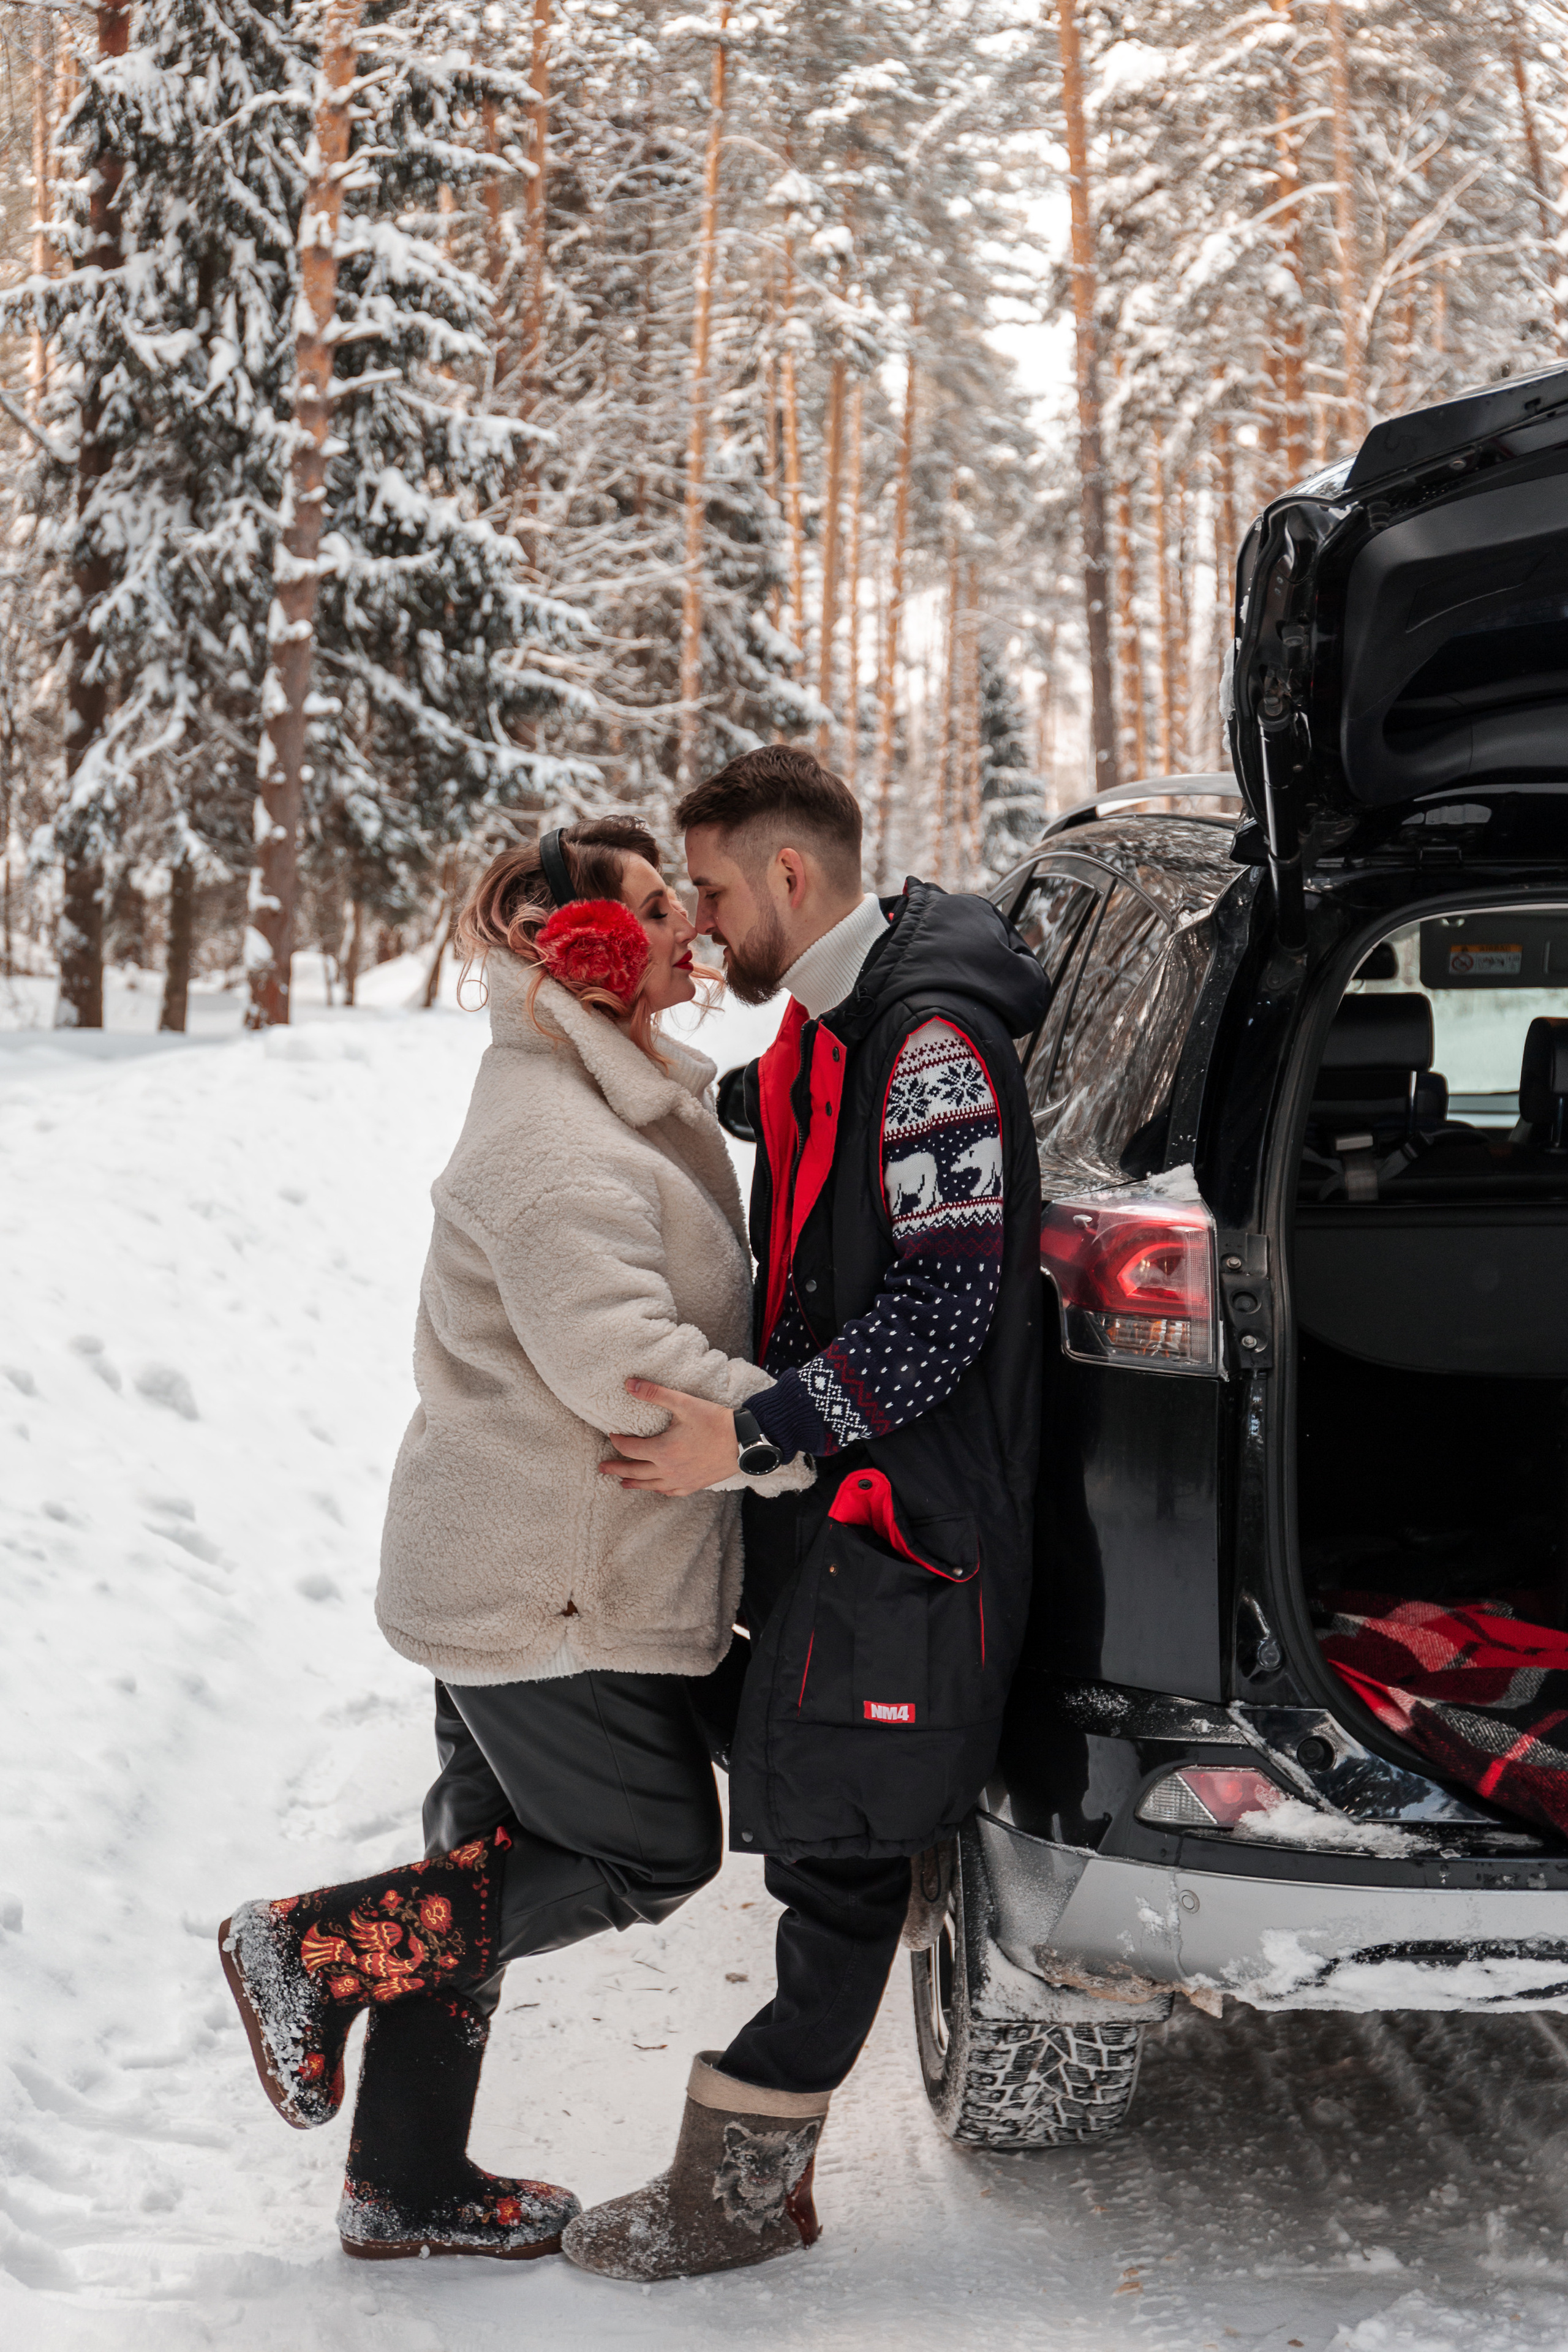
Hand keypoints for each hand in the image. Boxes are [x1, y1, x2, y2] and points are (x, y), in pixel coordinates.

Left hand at [602, 1378, 738, 1495]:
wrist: (744, 1441)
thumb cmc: (714, 1421)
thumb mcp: (683, 1403)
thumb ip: (654, 1394)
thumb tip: (628, 1384)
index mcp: (662, 1450)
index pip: (630, 1448)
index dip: (618, 1441)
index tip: (611, 1435)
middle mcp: (668, 1470)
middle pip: (634, 1471)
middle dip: (616, 1469)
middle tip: (602, 1468)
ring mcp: (681, 1480)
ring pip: (650, 1485)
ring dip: (634, 1483)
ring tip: (622, 1483)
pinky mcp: (694, 1485)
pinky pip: (670, 1492)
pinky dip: (658, 1490)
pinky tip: (656, 1488)